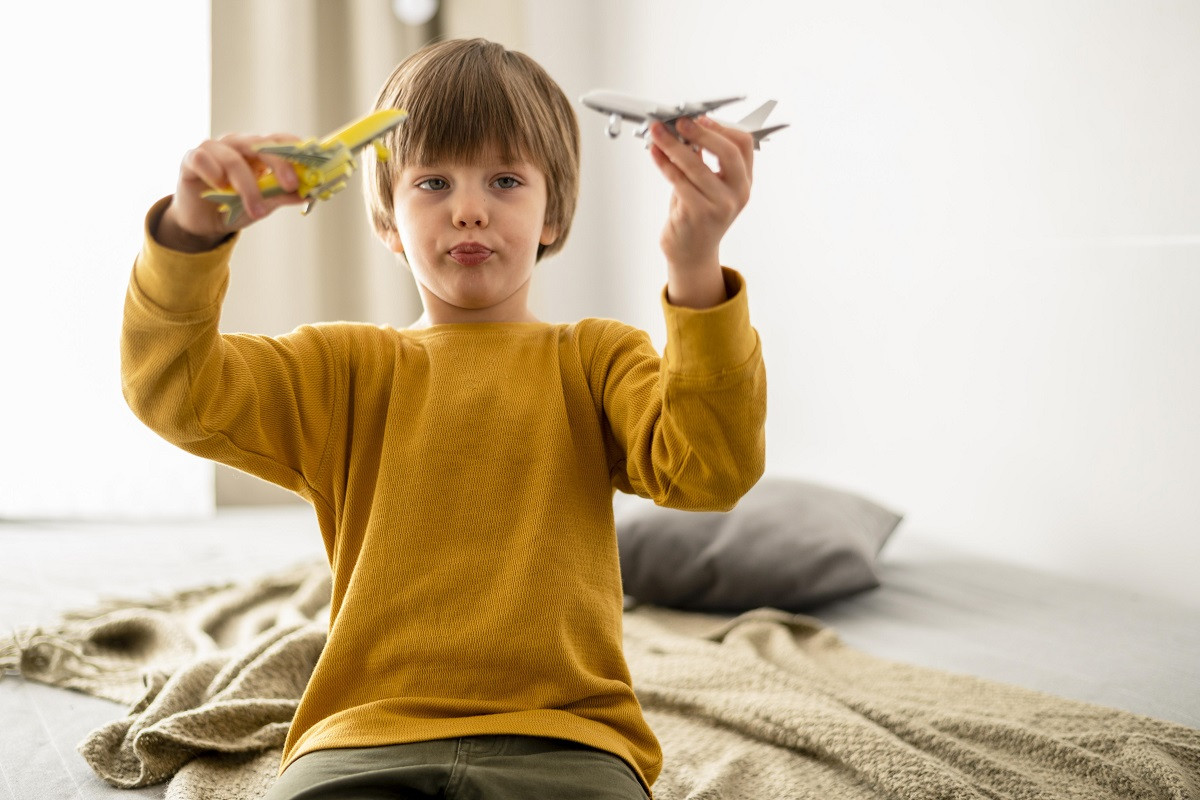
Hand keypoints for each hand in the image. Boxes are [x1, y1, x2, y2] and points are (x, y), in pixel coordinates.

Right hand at [157, 133, 306, 251]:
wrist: (203, 222)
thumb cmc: (235, 205)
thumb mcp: (263, 204)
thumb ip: (282, 196)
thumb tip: (307, 194)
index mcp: (257, 150)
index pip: (279, 139)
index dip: (295, 149)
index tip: (311, 165)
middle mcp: (236, 144)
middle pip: (259, 144)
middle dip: (279, 164)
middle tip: (291, 185)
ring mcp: (213, 149)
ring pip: (233, 158)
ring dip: (248, 186)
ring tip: (256, 210)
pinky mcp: (191, 159)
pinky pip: (202, 159)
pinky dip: (213, 173)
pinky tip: (219, 186)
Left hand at [648, 115, 753, 304]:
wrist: (691, 253)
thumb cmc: (697, 214)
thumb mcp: (709, 185)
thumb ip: (705, 159)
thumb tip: (686, 127)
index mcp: (744, 182)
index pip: (743, 145)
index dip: (722, 128)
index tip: (701, 119)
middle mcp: (737, 194)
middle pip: (727, 152)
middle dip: (701, 133)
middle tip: (679, 121)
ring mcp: (720, 206)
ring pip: (696, 166)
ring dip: (673, 146)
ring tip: (657, 134)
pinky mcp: (698, 215)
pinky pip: (679, 182)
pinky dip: (664, 164)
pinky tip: (655, 153)